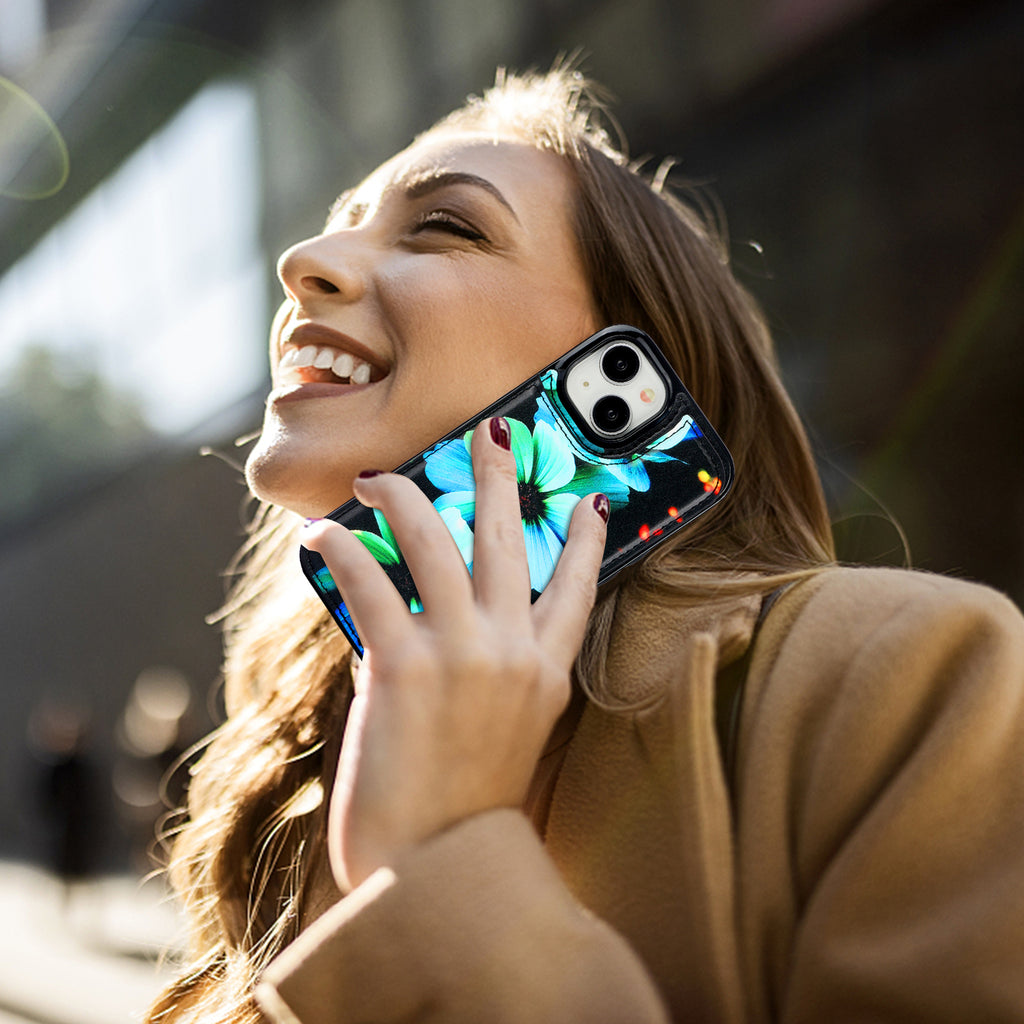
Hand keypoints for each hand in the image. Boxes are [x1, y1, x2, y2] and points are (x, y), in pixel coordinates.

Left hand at [301, 417, 608, 890]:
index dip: (586, 537)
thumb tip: (422, 615)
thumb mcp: (502, 733)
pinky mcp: (405, 664)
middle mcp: (515, 653)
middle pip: (510, 538)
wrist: (434, 873)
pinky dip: (344, 548)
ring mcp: (465, 654)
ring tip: (377, 477)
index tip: (592, 500)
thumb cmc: (461, 808)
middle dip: (500, 474)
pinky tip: (324, 534)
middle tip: (493, 430)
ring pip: (438, 538)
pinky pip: (372, 579)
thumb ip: (483, 671)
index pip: (578, 587)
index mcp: (546, 673)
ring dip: (403, 495)